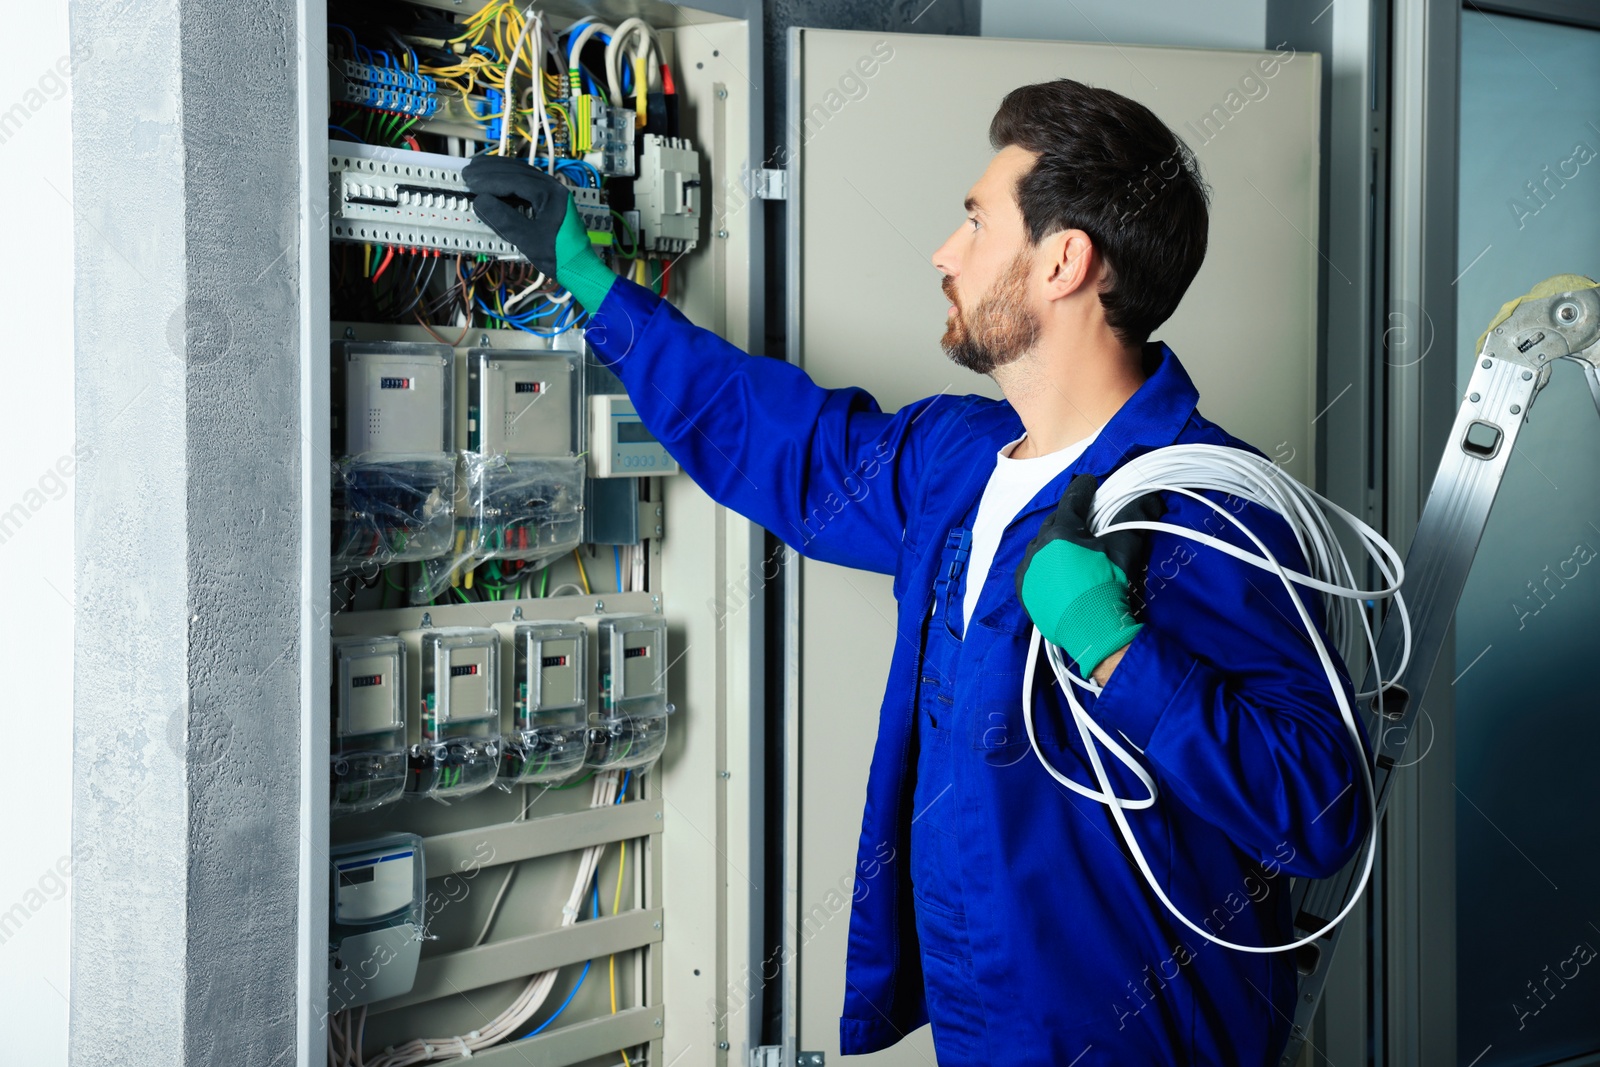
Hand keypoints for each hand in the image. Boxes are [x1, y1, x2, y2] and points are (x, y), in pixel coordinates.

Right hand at [461, 156, 617, 310]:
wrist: (580, 267)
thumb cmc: (557, 255)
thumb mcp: (527, 240)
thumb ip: (503, 219)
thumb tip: (480, 201)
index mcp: (550, 194)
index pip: (514, 180)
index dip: (490, 180)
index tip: (470, 182)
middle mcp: (553, 186)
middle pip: (517, 170)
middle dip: (490, 170)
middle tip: (467, 172)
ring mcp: (552, 191)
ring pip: (521, 172)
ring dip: (497, 171)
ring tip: (476, 170)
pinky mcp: (550, 198)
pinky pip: (526, 181)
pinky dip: (507, 179)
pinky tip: (495, 180)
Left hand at [1014, 473, 1164, 678]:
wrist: (1092, 630)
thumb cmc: (1108, 585)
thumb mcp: (1125, 548)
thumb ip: (1134, 517)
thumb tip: (1150, 497)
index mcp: (1061, 532)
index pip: (1072, 500)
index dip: (1083, 488)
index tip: (1089, 481)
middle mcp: (1038, 547)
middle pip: (1054, 523)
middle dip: (1068, 517)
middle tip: (1082, 517)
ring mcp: (1028, 570)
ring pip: (1040, 546)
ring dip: (1053, 542)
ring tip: (1067, 546)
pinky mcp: (1024, 591)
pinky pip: (1031, 570)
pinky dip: (1042, 565)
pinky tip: (1051, 570)